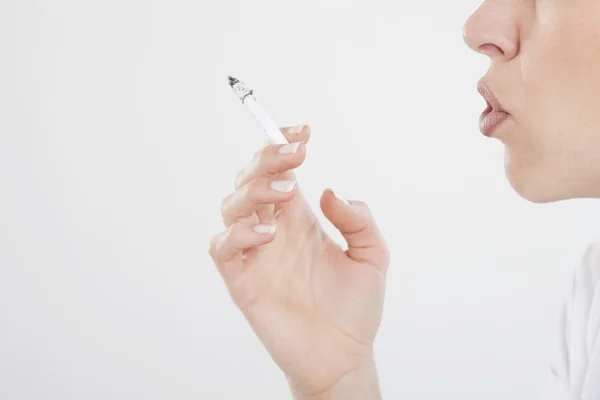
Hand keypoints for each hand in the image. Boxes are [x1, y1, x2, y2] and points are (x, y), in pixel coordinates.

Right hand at [209, 125, 388, 398]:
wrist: (342, 356)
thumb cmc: (355, 308)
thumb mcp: (373, 256)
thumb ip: (358, 221)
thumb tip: (329, 192)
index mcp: (299, 219)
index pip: (280, 171)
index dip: (283, 146)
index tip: (303, 133)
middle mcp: (273, 230)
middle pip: (251, 179)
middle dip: (267, 159)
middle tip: (295, 155)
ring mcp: (255, 254)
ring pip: (232, 205)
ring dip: (254, 189)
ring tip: (288, 193)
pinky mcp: (242, 280)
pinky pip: (223, 247)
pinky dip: (238, 233)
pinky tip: (269, 234)